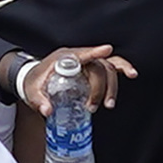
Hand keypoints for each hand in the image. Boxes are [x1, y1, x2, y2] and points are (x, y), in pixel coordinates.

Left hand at [18, 45, 138, 115]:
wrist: (35, 79)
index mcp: (63, 58)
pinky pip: (110, 66)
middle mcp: (78, 57)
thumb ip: (39, 101)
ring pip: (107, 67)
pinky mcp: (91, 68)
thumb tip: (48, 111)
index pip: (81, 54)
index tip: (107, 51)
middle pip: (97, 66)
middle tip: (93, 107)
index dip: (94, 52)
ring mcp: (86, 61)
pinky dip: (122, 69)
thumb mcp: (32, 92)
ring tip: (109, 104)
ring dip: (112, 85)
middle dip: (100, 87)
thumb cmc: (34, 82)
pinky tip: (131, 74)